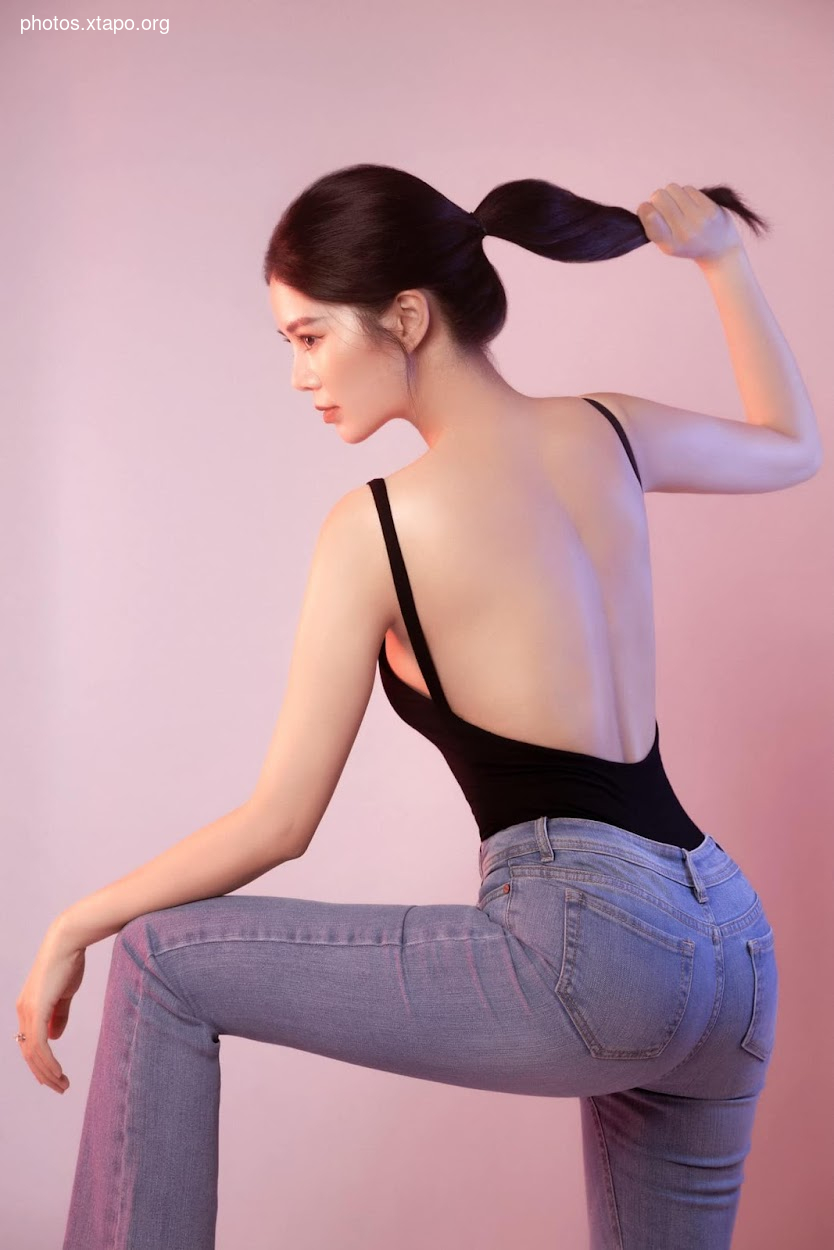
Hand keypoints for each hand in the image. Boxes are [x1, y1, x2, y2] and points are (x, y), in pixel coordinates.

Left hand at [15, 921, 85, 1093]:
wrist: (67, 942)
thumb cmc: (68, 963)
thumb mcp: (64, 994)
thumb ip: (58, 1015)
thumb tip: (55, 1036)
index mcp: (28, 1007)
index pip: (29, 1043)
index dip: (39, 1063)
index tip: (53, 1076)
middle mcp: (23, 1012)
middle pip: (28, 1053)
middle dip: (43, 1074)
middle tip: (58, 1087)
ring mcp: (28, 1012)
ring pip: (33, 1053)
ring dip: (47, 1072)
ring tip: (62, 1084)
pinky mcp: (37, 1011)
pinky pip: (40, 1046)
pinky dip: (48, 1063)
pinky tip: (59, 1072)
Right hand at [636, 183, 742, 262]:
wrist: (719, 249)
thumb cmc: (687, 244)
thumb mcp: (666, 244)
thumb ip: (654, 227)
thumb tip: (646, 206)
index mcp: (669, 244)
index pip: (650, 216)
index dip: (644, 208)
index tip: (648, 210)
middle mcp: (684, 232)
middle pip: (659, 196)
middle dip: (658, 198)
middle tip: (665, 207)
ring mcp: (699, 219)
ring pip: (672, 188)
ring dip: (672, 194)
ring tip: (678, 206)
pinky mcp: (710, 208)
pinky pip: (688, 189)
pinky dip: (685, 193)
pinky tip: (689, 204)